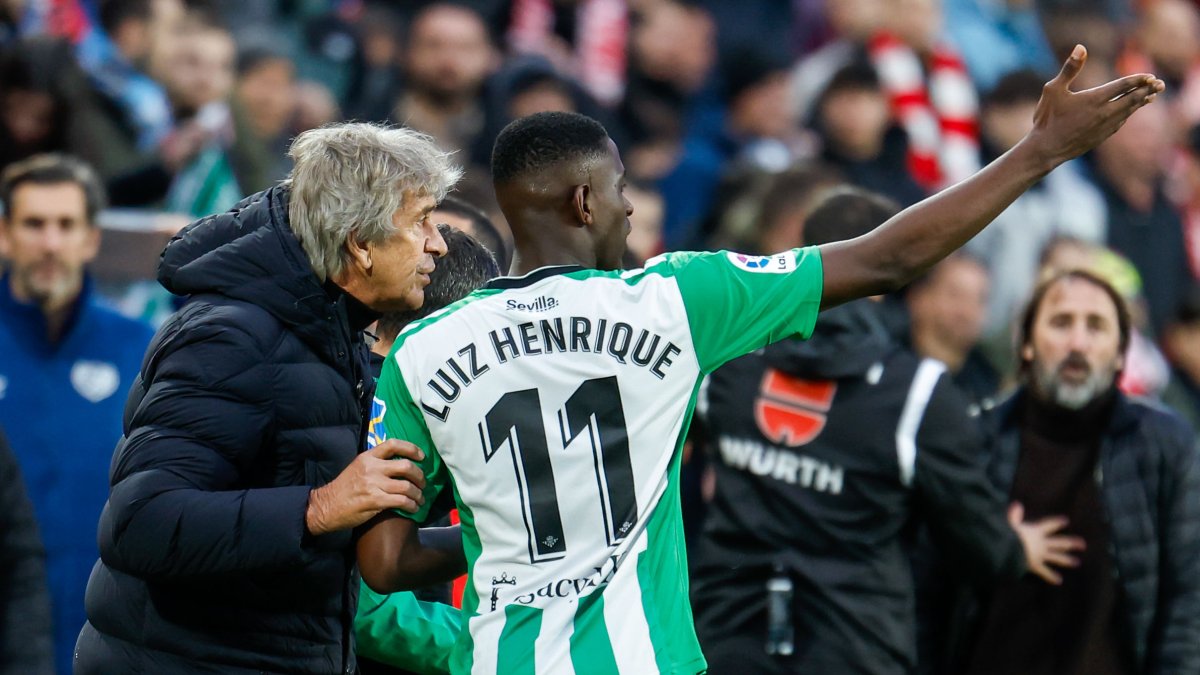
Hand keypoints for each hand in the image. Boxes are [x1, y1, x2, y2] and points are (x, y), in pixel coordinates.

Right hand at [305, 439, 426, 535]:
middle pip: (406, 466)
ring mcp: (374, 484)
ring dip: (418, 494)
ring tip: (420, 499)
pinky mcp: (375, 500)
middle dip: (420, 476)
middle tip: (423, 484)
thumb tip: (399, 465)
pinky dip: (412, 505)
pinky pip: (401, 501)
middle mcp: (372, 468)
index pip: (393, 444)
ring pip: (407, 486)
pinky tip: (413, 508)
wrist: (326, 506)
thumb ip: (376, 464)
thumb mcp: (358, 468)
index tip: (422, 456)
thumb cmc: (344, 488)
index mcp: (368, 457)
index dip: (411, 449)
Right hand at [1008, 502, 1085, 584]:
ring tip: (1076, 562)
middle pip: (1059, 542)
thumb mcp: (1011, 523)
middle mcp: (1042, 543)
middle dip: (1071, 543)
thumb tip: (1017, 504)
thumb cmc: (1009, 535)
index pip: (1049, 525)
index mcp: (1036, 532)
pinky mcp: (1035, 565)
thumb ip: (1014, 515)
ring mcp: (1040, 555)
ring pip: (1056, 557)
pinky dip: (1051, 576)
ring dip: (1066, 560)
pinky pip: (1045, 572)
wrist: (1008, 550)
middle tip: (1083, 544)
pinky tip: (1059, 581)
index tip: (1066, 521)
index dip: (1057, 523)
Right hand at [1023, 44, 1164, 167]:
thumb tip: (1080, 47)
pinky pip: (1120, 123)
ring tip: (1151, 96)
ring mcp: (1104, 126)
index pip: (1123, 86)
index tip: (1149, 75)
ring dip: (1141, 103)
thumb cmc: (1047, 118)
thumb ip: (1070, 68)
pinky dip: (1128, 114)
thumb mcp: (1053, 89)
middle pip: (1132, 99)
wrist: (1046, 149)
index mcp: (1095, 99)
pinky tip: (1128, 112)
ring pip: (1128, 111)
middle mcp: (1104, 112)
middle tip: (1160, 84)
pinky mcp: (1101, 137)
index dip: (1137, 79)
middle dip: (1147, 90)